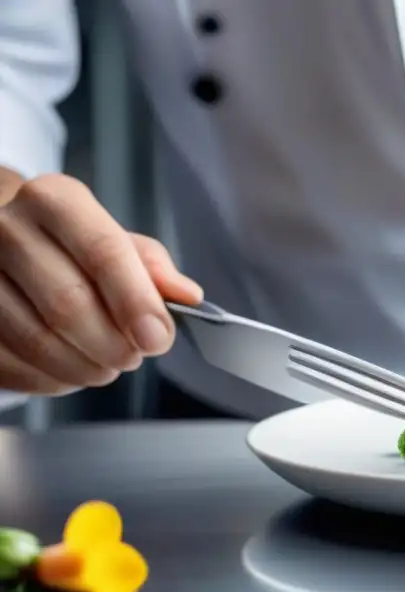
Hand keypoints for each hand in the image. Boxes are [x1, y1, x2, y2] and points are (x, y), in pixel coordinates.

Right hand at [0, 174, 202, 393]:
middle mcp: (6, 228)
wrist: (10, 241)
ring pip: (36, 340)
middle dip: (113, 345)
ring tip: (106, 365)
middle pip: (68, 304)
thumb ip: (154, 269)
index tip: (157, 338)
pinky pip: (11, 364)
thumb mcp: (121, 244)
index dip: (135, 302)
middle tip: (133, 356)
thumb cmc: (74, 247)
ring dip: (84, 367)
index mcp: (55, 201)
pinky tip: (70, 371)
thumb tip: (188, 297)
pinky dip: (50, 379)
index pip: (104, 252)